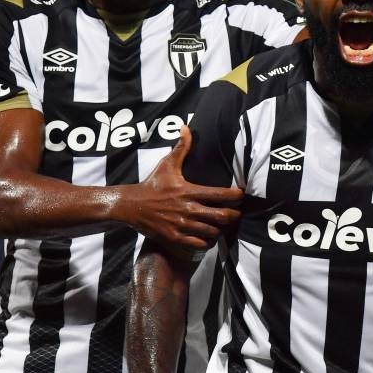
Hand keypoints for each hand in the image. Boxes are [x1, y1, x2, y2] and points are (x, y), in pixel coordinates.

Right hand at [119, 127, 241, 250]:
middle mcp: (188, 209)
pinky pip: (200, 244)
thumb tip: (186, 127)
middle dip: (234, 215)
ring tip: (224, 225)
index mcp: (189, 191)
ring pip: (213, 232)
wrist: (131, 206)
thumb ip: (181, 148)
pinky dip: (208, 241)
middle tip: (237, 213)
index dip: (236, 196)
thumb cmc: (153, 184)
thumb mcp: (167, 164)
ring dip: (222, 229)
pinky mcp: (175, 238)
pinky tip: (209, 235)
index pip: (221, 195)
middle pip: (222, 216)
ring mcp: (182, 225)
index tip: (241, 195)